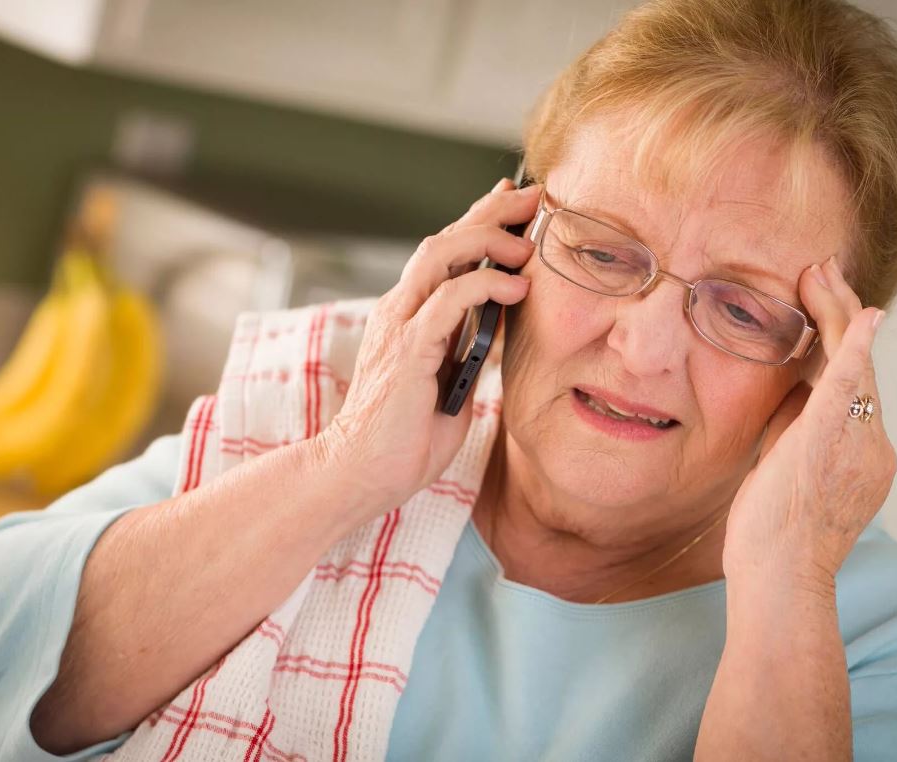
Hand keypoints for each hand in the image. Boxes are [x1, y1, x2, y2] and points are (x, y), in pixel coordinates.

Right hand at [312, 178, 540, 513]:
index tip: (517, 202)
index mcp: (410, 316)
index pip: (446, 254)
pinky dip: (485, 286)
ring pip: (441, 256)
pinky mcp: (406, 350)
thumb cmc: (405, 438)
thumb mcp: (452, 382)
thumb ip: (469, 350)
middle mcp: (400, 311)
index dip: (481, 221)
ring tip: (529, 242)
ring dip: (488, 239)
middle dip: (491, 212)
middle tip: (534, 196)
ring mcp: (399, 326)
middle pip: (445, 240)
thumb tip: (501, 327)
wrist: (362, 474)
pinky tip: (517, 288)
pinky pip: (447, 302)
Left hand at [722, 255, 896, 593]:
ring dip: (837, 312)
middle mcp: (872, 445)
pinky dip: (854, 343)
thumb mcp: (785, 472)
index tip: (822, 307)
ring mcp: (858, 442)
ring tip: (820, 272)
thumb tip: (787, 390)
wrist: (779, 581)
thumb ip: (793, 429)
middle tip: (824, 271)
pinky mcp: (830, 438)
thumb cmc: (772, 540)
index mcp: (863, 455)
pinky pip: (848, 382)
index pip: (851, 388)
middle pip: (859, 367)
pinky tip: (864, 312)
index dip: (841, 343)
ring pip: (854, 364)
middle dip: (843, 314)